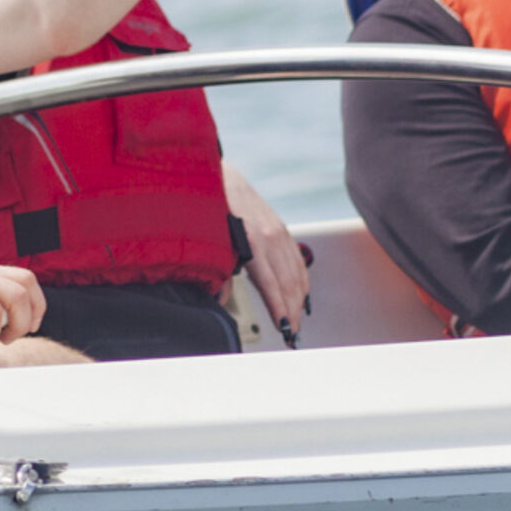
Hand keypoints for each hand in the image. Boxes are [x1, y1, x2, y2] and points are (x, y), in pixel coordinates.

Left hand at [223, 160, 309, 344]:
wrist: (220, 174)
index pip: (271, 284)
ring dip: (298, 301)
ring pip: (296, 274)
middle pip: (288, 283)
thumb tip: (218, 299)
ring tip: (296, 323)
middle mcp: (271, 237)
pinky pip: (297, 261)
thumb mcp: (209, 240)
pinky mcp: (281, 229)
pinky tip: (301, 296)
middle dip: (292, 312)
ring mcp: (279, 232)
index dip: (280, 309)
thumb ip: (217, 272)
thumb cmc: (211, 206)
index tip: (284, 329)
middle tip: (292, 335)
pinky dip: (302, 281)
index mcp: (253, 241)